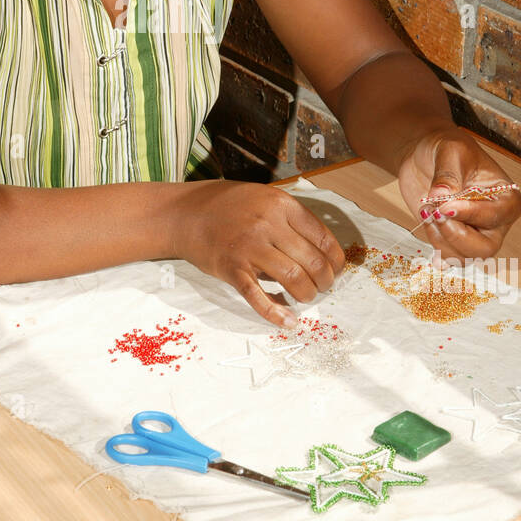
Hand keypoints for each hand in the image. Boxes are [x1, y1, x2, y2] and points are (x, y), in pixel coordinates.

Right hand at [173, 179, 345, 328]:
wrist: (184, 213)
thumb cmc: (227, 206)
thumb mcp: (264, 199)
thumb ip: (289, 219)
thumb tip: (320, 252)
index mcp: (281, 205)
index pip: (322, 238)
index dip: (336, 260)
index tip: (337, 270)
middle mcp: (268, 224)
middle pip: (312, 261)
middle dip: (324, 281)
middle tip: (323, 288)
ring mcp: (249, 247)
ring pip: (294, 279)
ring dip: (307, 294)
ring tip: (305, 298)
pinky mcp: (232, 268)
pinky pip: (259, 296)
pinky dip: (276, 313)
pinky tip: (288, 322)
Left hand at [397, 125, 520, 259]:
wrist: (426, 157)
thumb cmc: (447, 148)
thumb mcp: (450, 150)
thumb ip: (447, 174)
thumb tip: (442, 196)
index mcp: (506, 197)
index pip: (497, 216)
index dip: (471, 215)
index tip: (445, 206)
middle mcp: (495, 222)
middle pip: (485, 248)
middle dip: (455, 234)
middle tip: (434, 211)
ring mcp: (475, 234)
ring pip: (464, 257)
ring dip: (439, 238)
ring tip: (426, 209)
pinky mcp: (454, 240)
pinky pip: (448, 259)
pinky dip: (435, 249)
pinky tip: (428, 228)